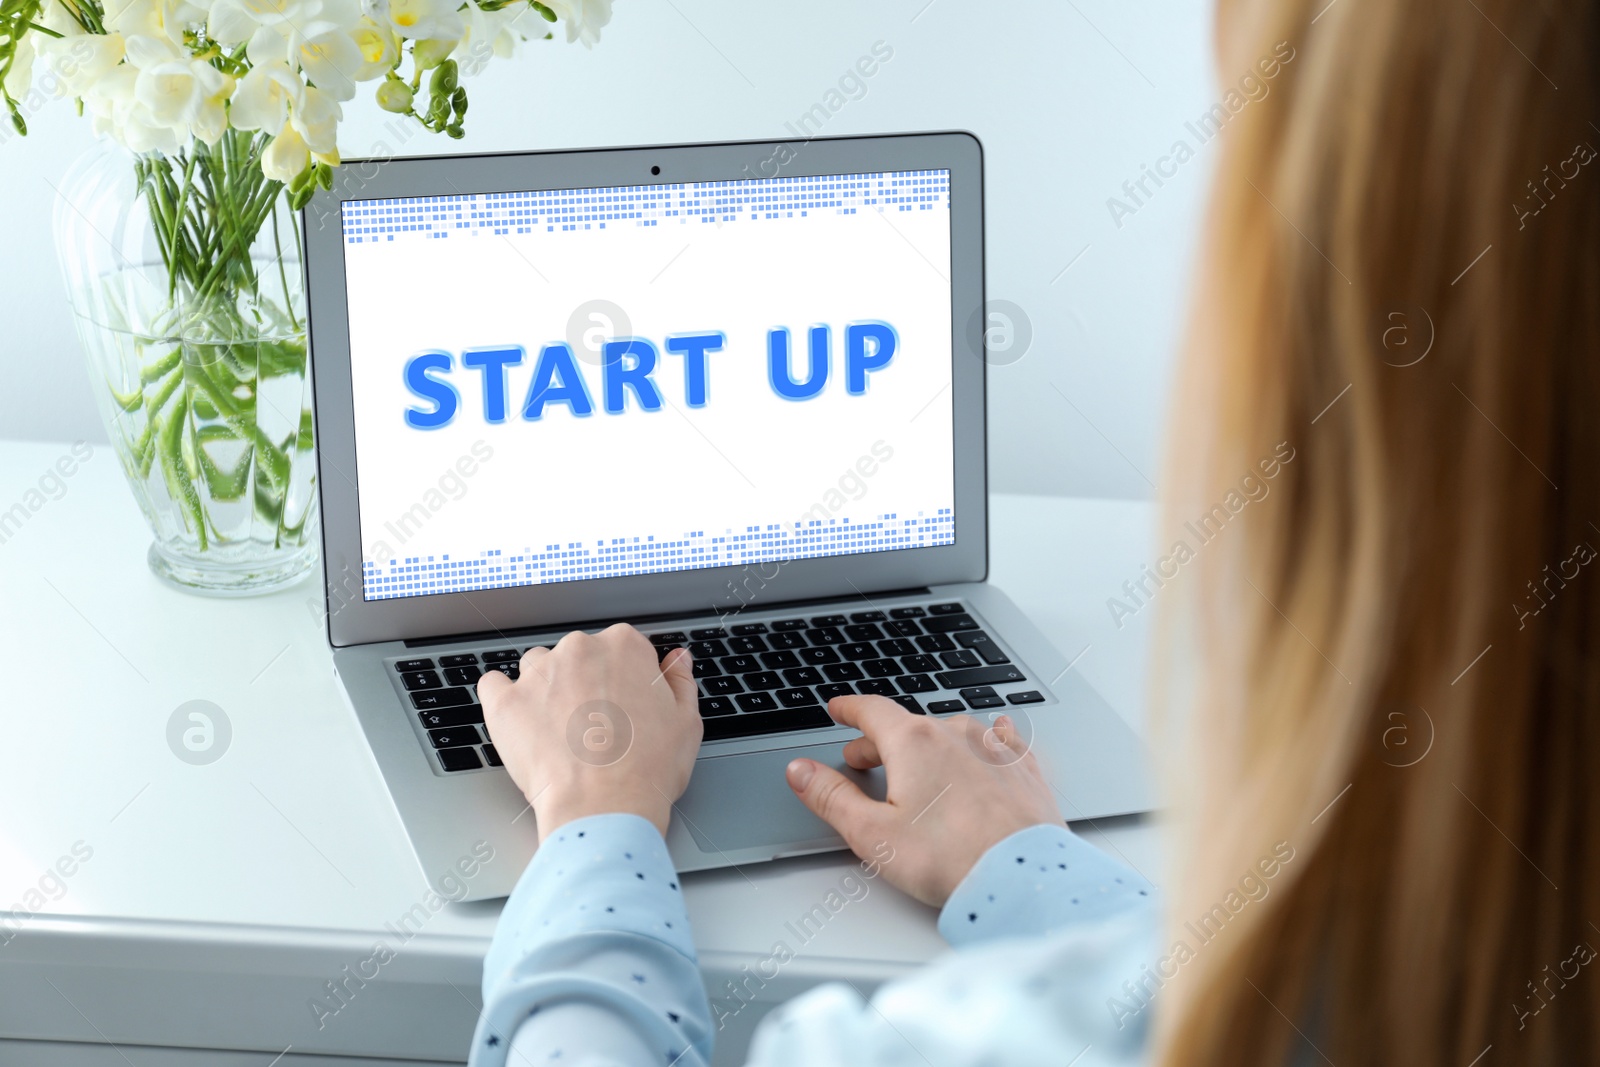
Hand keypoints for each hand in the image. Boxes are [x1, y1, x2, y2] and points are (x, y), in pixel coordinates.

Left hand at [478, 624, 701, 841]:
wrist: (604, 808)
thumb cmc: (648, 769)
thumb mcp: (686, 722)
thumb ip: (679, 682)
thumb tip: (676, 661)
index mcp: (624, 647)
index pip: (622, 648)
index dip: (625, 679)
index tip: (625, 704)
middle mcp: (579, 649)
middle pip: (579, 655)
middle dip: (585, 683)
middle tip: (596, 725)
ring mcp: (539, 674)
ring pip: (538, 668)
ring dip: (546, 689)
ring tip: (559, 730)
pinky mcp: (505, 702)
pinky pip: (494, 685)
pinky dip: (503, 699)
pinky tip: (519, 721)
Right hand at [785, 696, 1062, 906]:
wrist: (1022, 877)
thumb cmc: (950, 859)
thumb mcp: (872, 833)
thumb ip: (831, 797)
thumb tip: (801, 772)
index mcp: (914, 743)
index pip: (872, 711)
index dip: (849, 709)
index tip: (839, 709)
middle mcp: (956, 735)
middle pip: (908, 726)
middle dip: (881, 740)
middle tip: (863, 758)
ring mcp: (993, 749)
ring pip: (952, 732)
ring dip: (928, 744)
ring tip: (918, 763)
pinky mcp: (1023, 770)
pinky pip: (1001, 740)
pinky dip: (987, 738)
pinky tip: (994, 735)